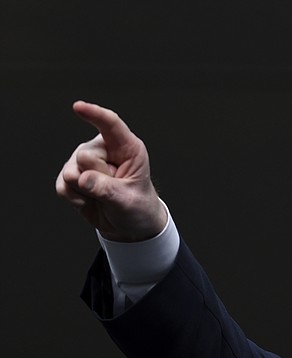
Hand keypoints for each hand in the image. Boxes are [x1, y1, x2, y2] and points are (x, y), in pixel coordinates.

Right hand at [56, 101, 166, 241]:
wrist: (128, 225)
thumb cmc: (137, 207)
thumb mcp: (127, 200)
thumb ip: (106, 188)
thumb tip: (81, 178)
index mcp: (127, 148)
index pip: (111, 125)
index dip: (94, 114)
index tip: (78, 107)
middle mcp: (103, 149)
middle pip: (85, 156)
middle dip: (97, 179)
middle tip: (114, 190)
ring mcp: (85, 160)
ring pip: (71, 172)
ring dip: (85, 191)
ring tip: (103, 195)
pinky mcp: (72, 174)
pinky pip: (62, 186)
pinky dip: (74, 198)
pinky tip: (90, 200)